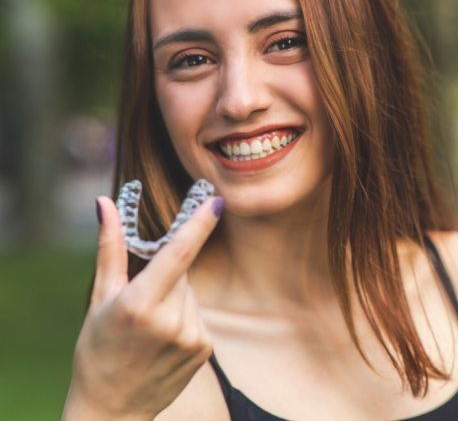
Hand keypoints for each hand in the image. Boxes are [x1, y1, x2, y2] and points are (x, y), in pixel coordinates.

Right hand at [62, 192, 223, 419]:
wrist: (111, 409)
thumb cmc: (98, 348)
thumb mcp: (100, 297)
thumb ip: (110, 247)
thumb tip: (105, 203)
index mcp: (140, 304)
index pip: (178, 253)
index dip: (200, 224)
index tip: (217, 201)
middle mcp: (170, 321)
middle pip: (182, 272)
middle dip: (167, 274)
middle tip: (143, 299)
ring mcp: (191, 337)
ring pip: (191, 293)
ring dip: (176, 297)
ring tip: (152, 326)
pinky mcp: (204, 348)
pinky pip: (199, 314)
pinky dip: (185, 316)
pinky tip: (165, 338)